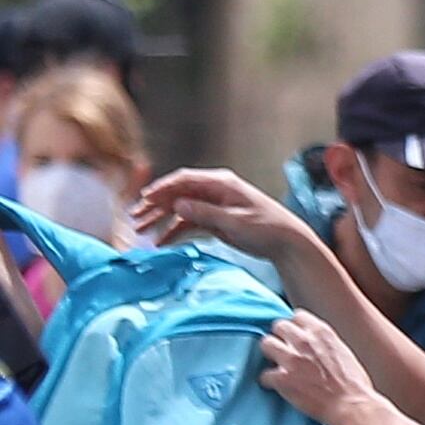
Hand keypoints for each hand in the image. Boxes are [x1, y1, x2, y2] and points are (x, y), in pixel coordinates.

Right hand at [134, 167, 316, 262]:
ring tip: (141, 230)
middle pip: (177, 194)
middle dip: (155, 205)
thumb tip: (177, 205)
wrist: (288, 244)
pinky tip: (161, 242)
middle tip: (135, 218)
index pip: (184, 179)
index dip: (162, 188)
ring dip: (160, 219)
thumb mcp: (235, 221)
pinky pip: (188, 223)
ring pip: (179, 209)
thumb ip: (205, 212)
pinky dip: (175, 231)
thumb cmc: (267, 228)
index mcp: (221, 183)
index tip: (145, 199)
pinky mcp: (215, 221)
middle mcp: (214, 191)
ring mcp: (213, 205)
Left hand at [255, 312, 369, 424]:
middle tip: (285, 349)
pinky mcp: (282, 379)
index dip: (297, 327)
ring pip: (266, 344)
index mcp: (323, 333)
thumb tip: (316, 346)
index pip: (298, 316)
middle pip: (279, 326)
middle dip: (281, 337)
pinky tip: (277, 386)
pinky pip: (265, 375)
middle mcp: (304, 341)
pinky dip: (270, 381)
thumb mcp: (344, 354)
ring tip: (277, 364)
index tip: (297, 336)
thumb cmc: (355, 385)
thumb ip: (326, 344)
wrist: (353, 406)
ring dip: (271, 354)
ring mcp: (291, 359)